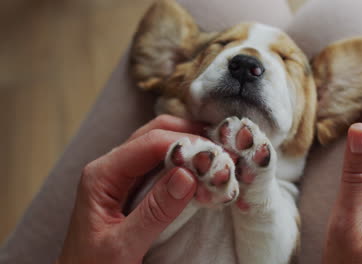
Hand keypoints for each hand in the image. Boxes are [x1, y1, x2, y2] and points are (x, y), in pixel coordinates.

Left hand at [57, 115, 205, 263]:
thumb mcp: (123, 245)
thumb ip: (155, 211)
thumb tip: (188, 175)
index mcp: (101, 175)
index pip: (148, 143)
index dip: (184, 144)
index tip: (215, 156)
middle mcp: (111, 167)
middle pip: (154, 133)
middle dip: (189, 136)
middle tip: (220, 150)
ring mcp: (122, 175)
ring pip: (159, 144)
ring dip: (189, 146)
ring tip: (216, 157)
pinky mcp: (133, 187)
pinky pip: (161, 163)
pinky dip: (184, 162)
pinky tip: (201, 169)